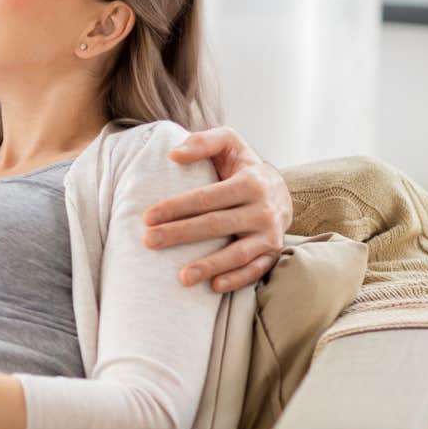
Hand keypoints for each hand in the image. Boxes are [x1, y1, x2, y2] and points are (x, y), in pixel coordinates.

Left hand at [143, 126, 292, 292]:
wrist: (280, 189)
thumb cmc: (243, 165)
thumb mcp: (229, 142)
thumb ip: (203, 142)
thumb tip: (173, 154)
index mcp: (250, 182)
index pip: (206, 198)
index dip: (176, 207)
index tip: (147, 217)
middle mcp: (263, 209)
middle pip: (216, 225)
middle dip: (179, 234)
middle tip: (149, 241)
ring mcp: (270, 234)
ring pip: (238, 253)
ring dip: (209, 266)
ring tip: (182, 277)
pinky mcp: (273, 252)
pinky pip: (256, 270)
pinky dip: (237, 280)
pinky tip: (213, 286)